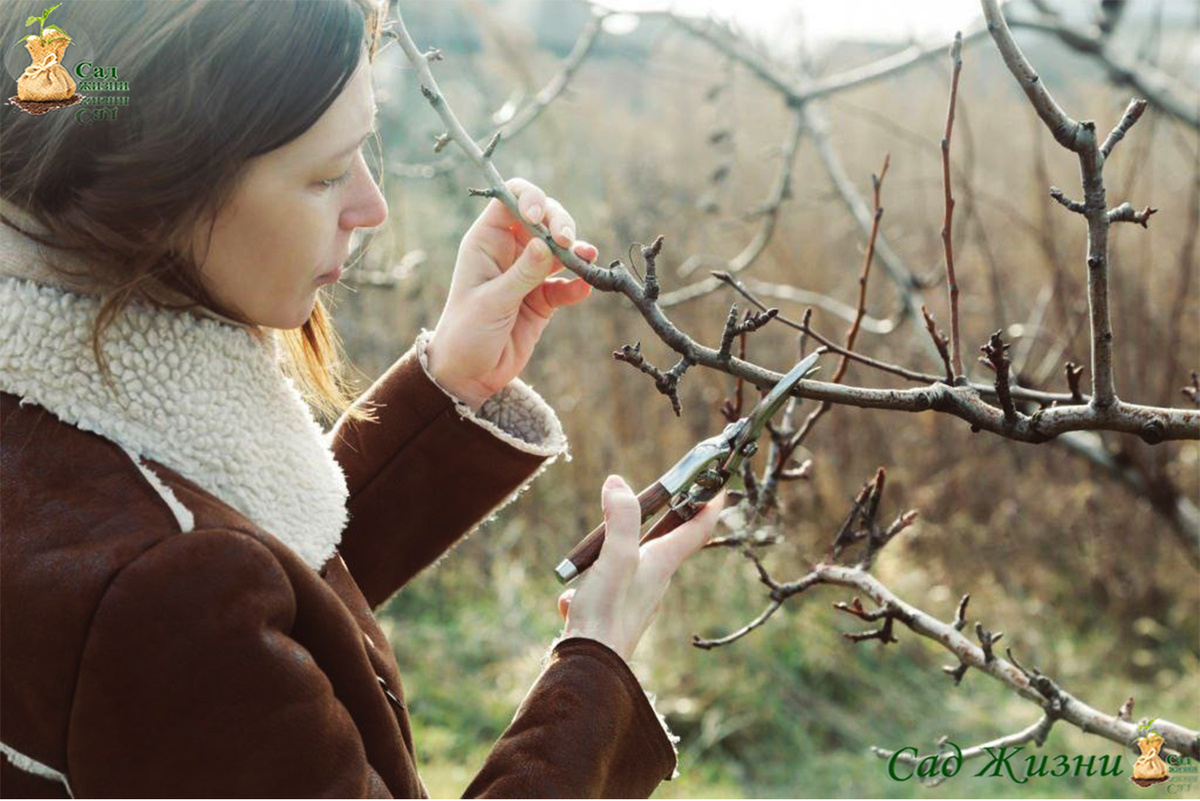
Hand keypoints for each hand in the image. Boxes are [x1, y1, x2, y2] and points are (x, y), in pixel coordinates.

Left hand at [425, 178, 598, 410]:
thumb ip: (522, 273)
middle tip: (569, 243)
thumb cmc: (466, 333)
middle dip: (561, 224)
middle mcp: (509, 251)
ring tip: (586, 259)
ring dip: (576, 251)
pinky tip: (584, 288)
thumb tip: (547, 244)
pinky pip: (566, 283)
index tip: (541, 218)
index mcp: (486, 241)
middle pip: (544, 218)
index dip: (530, 199)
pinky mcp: (543, 298)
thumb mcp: (492, 302)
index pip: (511, 199)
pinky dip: (578, 283)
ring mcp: (528, 274)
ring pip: (560, 249)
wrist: (469, 375)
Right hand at [556, 475, 726, 660]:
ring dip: (611, 554)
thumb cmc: (607, 613)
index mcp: (662, 564)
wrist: (589, 667)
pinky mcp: (614, 614)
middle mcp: (655, 582)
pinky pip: (602, 590)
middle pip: (666, 543)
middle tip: (656, 497)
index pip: (697, 530)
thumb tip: (618, 484)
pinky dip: (588, 587)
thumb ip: (620, 519)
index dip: (710, 504)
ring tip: (588, 559)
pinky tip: (571, 599)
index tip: (720, 484)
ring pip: (628, 566)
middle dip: (663, 519)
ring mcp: (636, 600)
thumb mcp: (615, 557)